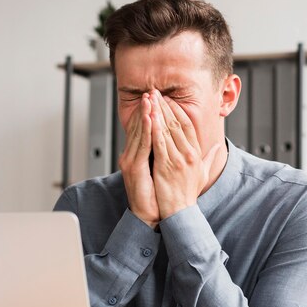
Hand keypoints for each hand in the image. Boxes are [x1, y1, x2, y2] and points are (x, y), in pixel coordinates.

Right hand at [118, 94, 159, 227]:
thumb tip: (176, 145)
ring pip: (138, 132)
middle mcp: (131, 156)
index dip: (150, 113)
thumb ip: (168, 157)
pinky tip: (149, 117)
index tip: (157, 99)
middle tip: (151, 92)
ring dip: (144, 114)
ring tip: (150, 98)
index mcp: (138, 156)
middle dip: (145, 108)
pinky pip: (141, 145)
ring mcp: (130, 161)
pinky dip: (145, 130)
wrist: (148, 215)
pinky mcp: (133, 167)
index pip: (143, 129)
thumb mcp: (164, 171)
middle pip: (138, 127)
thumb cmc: (157, 196)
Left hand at [149, 90, 220, 218]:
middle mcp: (189, 154)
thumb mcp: (203, 173)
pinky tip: (148, 117)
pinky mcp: (166, 166)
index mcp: (196, 153)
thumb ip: (210, 158)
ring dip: (157, 112)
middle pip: (177, 123)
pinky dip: (154, 129)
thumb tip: (217, 147)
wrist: (180, 212)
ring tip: (149, 99)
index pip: (188, 125)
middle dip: (164, 106)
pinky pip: (159, 143)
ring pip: (167, 130)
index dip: (178, 110)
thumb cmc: (188, 194)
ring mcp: (178, 160)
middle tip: (155, 92)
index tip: (168, 99)